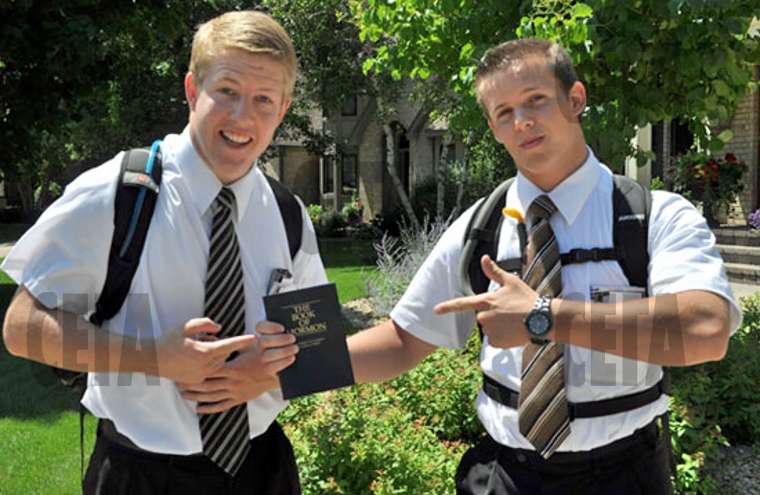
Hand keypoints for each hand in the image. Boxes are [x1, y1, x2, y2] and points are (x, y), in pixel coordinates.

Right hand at [154, 318, 255, 383]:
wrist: (154, 360)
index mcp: (204, 352)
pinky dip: (208, 363)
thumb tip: (219, 328)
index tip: (254, 339)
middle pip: (224, 354)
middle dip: (220, 345)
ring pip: (218, 363)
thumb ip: (205, 324)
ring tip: (198, 348)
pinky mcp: (197, 381)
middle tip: (204, 339)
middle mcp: (205, 365)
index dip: (242, 341)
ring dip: (214, 355)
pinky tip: (194, 359)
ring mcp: (201, 375)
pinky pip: (210, 371)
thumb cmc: (170, 340)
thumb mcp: (186, 326)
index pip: (229, 345)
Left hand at [178, 320, 298, 412]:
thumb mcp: (251, 345)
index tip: (183, 370)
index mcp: (234, 368)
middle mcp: (232, 382)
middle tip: (177, 383)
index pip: (210, 370)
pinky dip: (209, 408)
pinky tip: (198, 408)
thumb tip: (222, 332)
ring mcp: (235, 392)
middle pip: (206, 385)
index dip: (195, 370)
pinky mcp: (239, 399)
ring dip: (196, 396)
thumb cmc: (266, 357)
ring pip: (211, 397)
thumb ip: (236, 342)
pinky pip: (221, 406)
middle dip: (191, 384)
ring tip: (183, 394)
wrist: (279, 374)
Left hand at [434, 255, 537, 347]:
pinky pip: (496, 341)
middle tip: (510, 313)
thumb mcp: (511, 281)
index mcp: (486, 301)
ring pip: (490, 329)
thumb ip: (493, 272)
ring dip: (499, 327)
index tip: (435, 310)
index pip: (462, 304)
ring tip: (514, 322)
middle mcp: (484, 316)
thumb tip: (484, 258)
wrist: (542, 319)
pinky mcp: (496, 342)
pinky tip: (514, 332)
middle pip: (482, 317)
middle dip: (493, 316)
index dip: (448, 307)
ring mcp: (489, 330)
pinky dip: (503, 339)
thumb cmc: (527, 299)